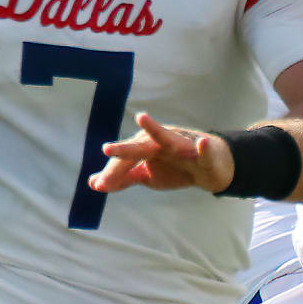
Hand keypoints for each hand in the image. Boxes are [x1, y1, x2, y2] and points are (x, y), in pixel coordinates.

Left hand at [88, 112, 234, 194]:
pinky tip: (203, 143)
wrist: (209, 168)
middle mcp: (161, 142)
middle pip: (140, 146)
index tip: (99, 185)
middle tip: (106, 149)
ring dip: (154, 129)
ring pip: (166, 139)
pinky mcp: (203, 153)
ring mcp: (182, 146)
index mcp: (146, 148)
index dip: (113, 172)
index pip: (126, 160)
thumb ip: (122, 178)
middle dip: (124, 149)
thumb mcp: (146, 176)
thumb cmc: (174, 167)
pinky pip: (204, 150)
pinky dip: (204, 147)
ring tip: (141, 118)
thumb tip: (93, 183)